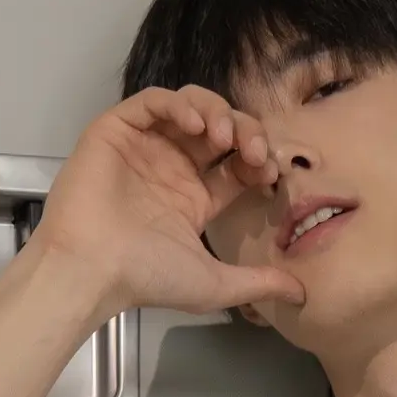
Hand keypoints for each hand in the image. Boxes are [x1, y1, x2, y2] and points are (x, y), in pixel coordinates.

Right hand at [31, 86, 308, 325]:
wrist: (93, 269)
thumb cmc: (146, 278)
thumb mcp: (216, 284)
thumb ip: (259, 283)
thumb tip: (302, 296)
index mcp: (193, 197)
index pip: (236, 162)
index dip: (257, 158)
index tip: (268, 171)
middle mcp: (171, 167)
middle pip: (220, 128)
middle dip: (244, 131)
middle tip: (252, 149)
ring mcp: (144, 147)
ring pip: (190, 106)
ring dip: (215, 112)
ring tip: (224, 135)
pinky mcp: (117, 131)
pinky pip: (152, 101)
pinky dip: (178, 104)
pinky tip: (195, 125)